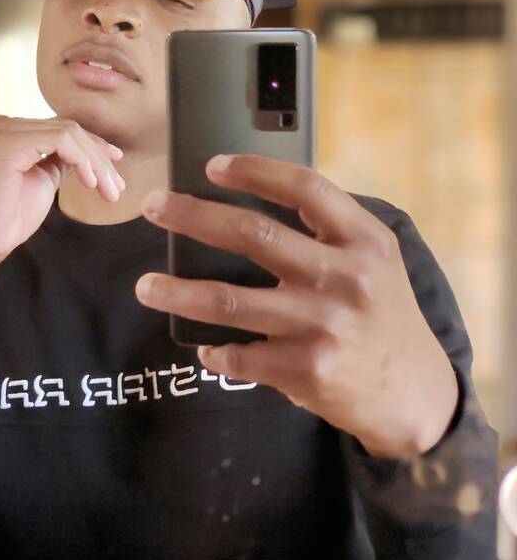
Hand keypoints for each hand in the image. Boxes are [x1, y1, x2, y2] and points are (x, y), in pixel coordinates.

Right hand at [0, 115, 124, 275]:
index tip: (115, 167)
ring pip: (68, 133)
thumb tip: (87, 152)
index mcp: (6, 131)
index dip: (92, 147)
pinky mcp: (6, 143)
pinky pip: (60, 140)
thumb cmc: (5, 219)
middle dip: (99, 158)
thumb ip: (58, 161)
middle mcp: (0, 124)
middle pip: (67, 129)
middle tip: (117, 188)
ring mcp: (1, 130)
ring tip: (109, 190)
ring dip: (96, 163)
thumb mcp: (41, 181)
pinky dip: (82, 160)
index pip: (59, 130)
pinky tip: (91, 183)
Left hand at [134, 153, 458, 459]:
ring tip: (145, 286)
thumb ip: (328, 233)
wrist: (414, 394)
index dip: (254, 170)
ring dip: (177, 292)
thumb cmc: (382, 316)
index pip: (304, 188)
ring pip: (229, 300)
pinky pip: (240, 355)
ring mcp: (324, 325)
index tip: (211, 165)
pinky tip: (204, 347)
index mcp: (364, 240)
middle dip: (192, 216)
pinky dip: (214, 351)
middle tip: (153, 206)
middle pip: (253, 235)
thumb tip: (247, 204)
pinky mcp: (307, 370)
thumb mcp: (375, 263)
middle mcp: (345, 278)